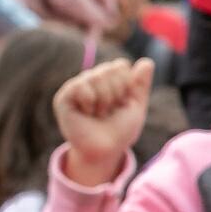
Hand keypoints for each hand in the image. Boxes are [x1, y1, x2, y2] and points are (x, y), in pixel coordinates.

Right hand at [53, 57, 151, 187]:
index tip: (123, 103)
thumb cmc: (121, 130)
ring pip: (97, 76)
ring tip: (98, 114)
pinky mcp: (64, 97)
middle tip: (109, 111)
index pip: (120, 66)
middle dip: (116, 93)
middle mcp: (91, 80)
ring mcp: (76, 87)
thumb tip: (147, 61)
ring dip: (104, 100)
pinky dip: (90, 102)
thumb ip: (141, 84)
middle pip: (110, 69)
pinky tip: (86, 113)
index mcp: (107, 80)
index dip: (127, 86)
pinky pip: (81, 86)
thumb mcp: (136, 106)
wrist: (107, 149)